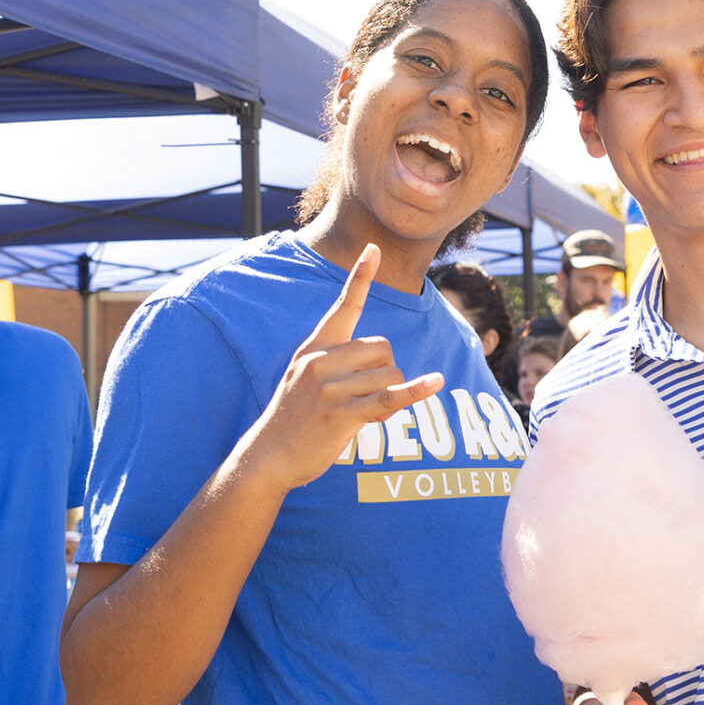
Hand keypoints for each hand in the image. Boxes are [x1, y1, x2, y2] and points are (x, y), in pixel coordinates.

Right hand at [241, 244, 442, 493]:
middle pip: (382, 348)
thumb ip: (332, 362)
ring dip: (389, 395)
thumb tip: (379, 360)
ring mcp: (331, 388)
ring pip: (389, 375)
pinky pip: (389, 398)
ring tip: (363, 414)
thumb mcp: (303, 379)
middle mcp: (321, 362)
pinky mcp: (343, 415)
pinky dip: (415, 391)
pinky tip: (435, 383)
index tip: (374, 249)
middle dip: (386, 371)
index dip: (359, 277)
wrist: (268, 456)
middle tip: (367, 396)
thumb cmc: (291, 419)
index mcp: (313, 349)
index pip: (343, 307)